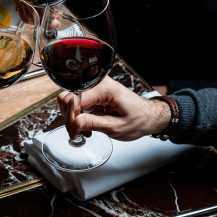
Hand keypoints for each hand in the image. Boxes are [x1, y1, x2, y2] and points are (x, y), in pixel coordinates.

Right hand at [57, 76, 171, 140]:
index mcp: (105, 89)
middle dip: (70, 118)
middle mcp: (98, 83)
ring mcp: (95, 86)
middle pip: (68, 98)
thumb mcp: (116, 127)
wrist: (148, 116)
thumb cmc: (138, 120)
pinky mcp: (94, 92)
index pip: (75, 100)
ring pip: (69, 100)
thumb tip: (75, 123)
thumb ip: (94, 124)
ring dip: (73, 117)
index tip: (74, 133)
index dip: (71, 119)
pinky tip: (88, 124)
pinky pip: (77, 102)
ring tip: (86, 130)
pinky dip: (78, 115)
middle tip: (78, 133)